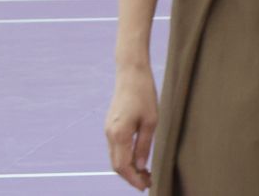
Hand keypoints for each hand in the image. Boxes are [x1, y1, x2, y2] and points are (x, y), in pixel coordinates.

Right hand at [104, 63, 157, 191]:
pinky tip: (137, 159)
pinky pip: (116, 148)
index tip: (145, 186)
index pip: (123, 166)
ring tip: (146, 173)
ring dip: (128, 168)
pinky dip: (125, 157)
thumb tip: (140, 166)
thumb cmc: (144, 94)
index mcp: (119, 134)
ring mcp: (108, 130)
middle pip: (116, 165)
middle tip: (147, 182)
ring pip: (115, 157)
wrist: (131, 74)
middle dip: (131, 177)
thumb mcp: (150, 121)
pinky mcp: (110, 125)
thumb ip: (144, 145)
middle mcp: (110, 135)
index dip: (133, 179)